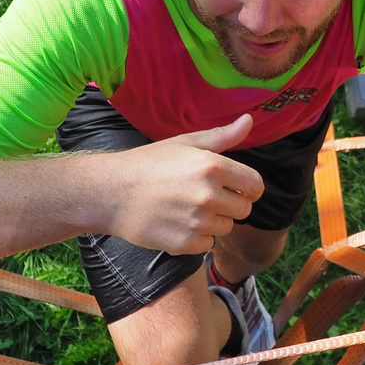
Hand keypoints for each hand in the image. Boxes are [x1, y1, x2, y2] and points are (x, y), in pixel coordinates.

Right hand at [100, 114, 264, 254]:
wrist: (110, 193)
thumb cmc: (148, 164)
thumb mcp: (184, 143)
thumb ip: (221, 136)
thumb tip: (250, 120)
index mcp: (212, 167)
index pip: (255, 185)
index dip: (247, 188)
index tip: (235, 188)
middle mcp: (208, 195)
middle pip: (244, 209)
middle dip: (229, 205)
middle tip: (202, 197)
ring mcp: (197, 222)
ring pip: (226, 228)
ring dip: (212, 221)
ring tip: (185, 209)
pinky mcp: (185, 243)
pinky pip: (207, 244)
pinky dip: (196, 238)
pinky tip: (176, 223)